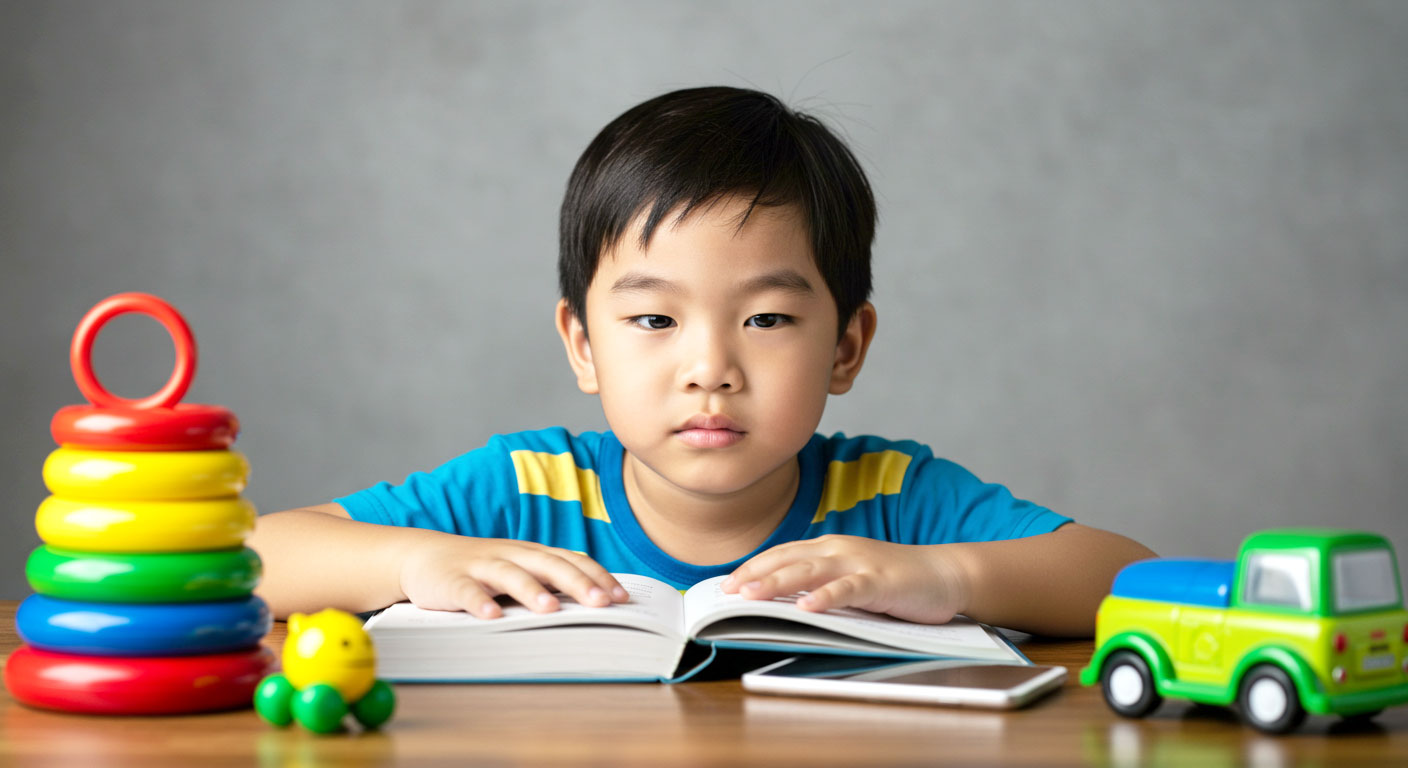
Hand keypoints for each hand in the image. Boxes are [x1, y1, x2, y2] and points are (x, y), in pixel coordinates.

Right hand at [398, 536, 628, 618]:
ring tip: (550, 610)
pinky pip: (467, 592)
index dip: (597, 578)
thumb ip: (549, 581)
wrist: (421, 555)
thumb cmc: (481, 568)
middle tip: (601, 604)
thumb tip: (595, 602)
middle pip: (548, 566)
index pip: (571, 561)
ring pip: (510, 576)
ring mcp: (481, 566)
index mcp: (531, 554)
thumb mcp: (518, 570)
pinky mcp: (451, 581)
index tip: (621, 598)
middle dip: (577, 584)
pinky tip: (491, 618)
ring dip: (531, 592)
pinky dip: (479, 603)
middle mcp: (511, 556)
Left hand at [720, 535, 970, 624]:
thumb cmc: (894, 580)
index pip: (781, 555)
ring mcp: (860, 563)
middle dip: (754, 575)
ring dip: (778, 583)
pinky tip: (808, 607)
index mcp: (828, 549)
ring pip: (811, 571)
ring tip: (752, 596)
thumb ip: (820, 584)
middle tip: (726, 591)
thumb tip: (780, 602)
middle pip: (788, 560)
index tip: (725, 584)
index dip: (752, 567)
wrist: (944, 573)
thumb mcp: (849, 578)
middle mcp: (839, 550)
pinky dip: (827, 597)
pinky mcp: (881, 581)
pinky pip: (849, 589)